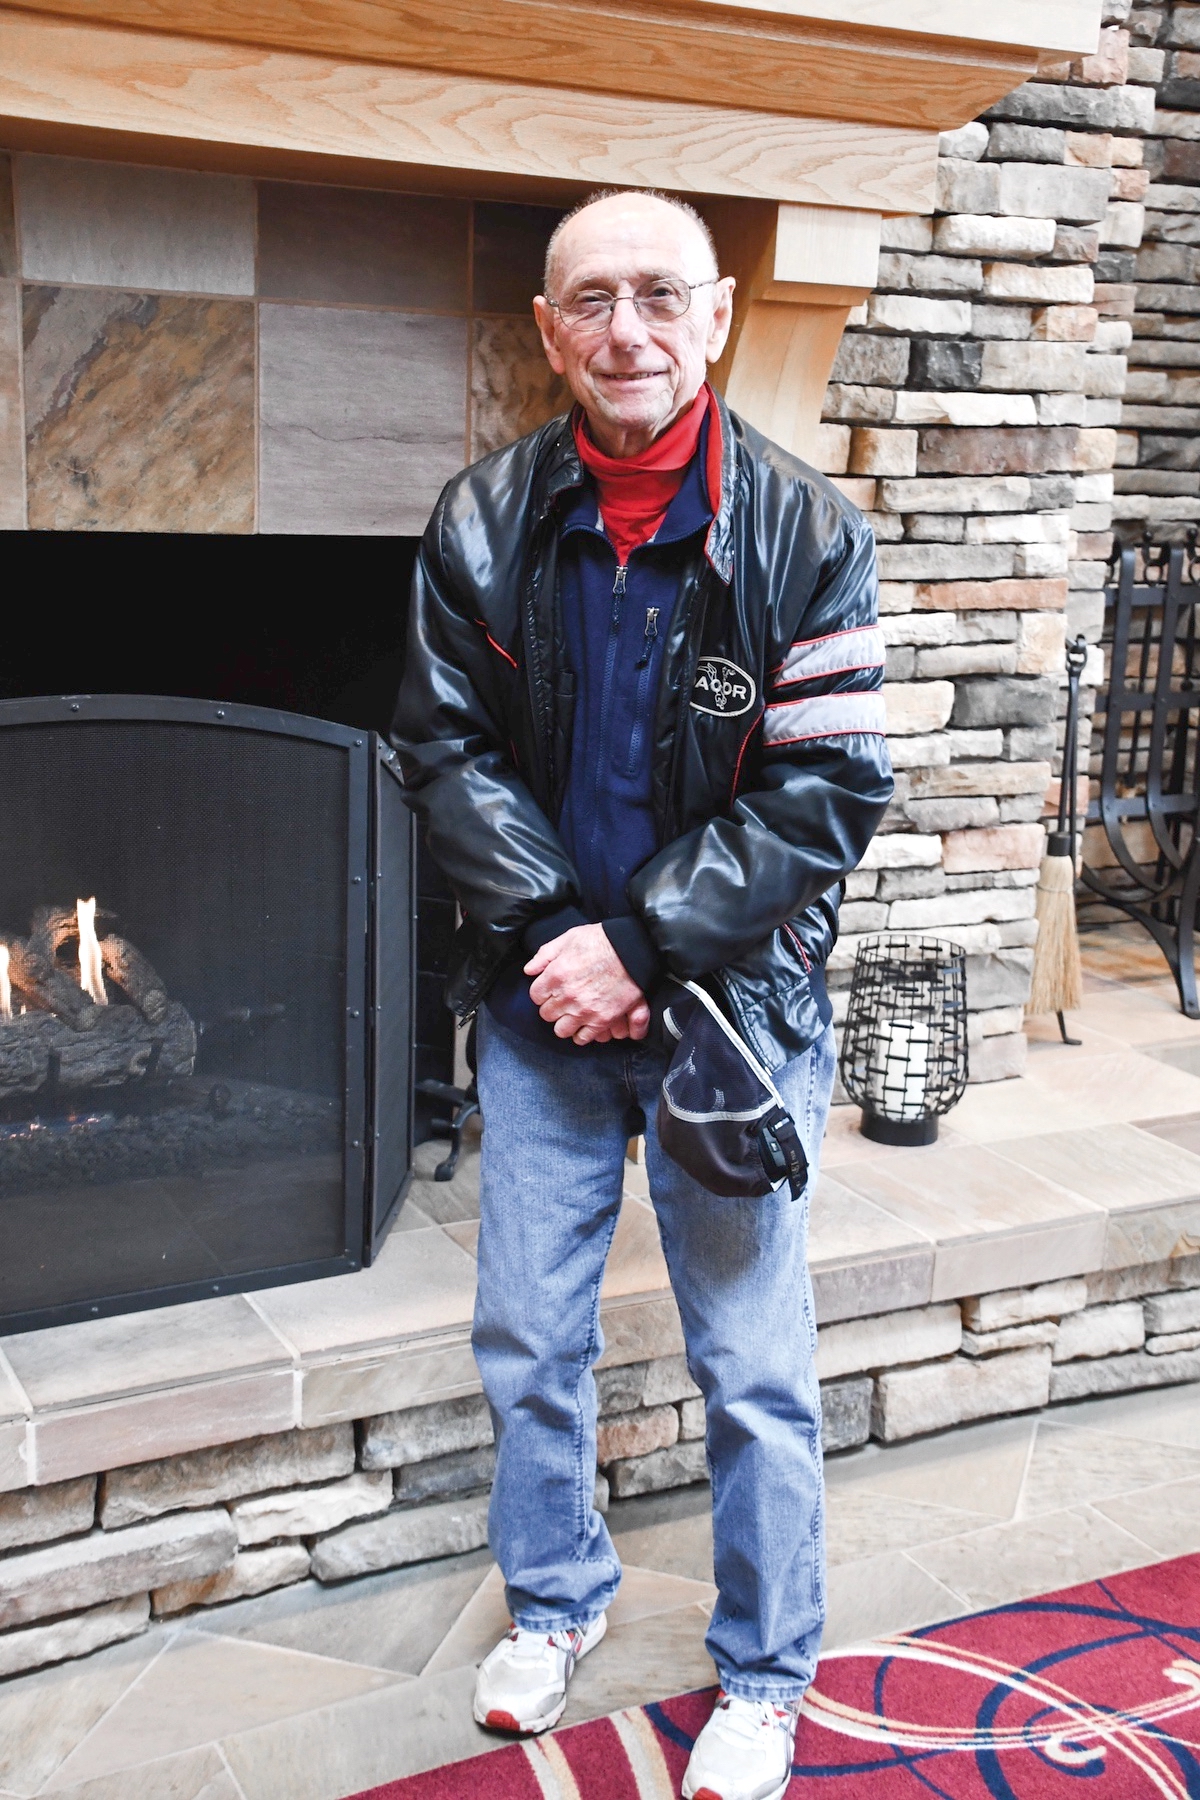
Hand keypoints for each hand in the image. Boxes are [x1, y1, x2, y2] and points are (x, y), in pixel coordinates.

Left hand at [526, 924, 650, 1045]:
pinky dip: (582, 1033)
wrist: (632, 950)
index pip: (535, 996)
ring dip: (565, 1023)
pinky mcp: (602, 1019)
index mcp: (555, 975)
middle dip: (553, 1007)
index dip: (542, 993)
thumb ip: (544, 955)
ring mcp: (584, 1010)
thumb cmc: (602, 941)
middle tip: (563, 1001)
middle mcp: (566, 996)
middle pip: (547, 1014)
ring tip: (573, 1015)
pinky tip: (585, 1024)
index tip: (551, 990)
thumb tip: (529, 970)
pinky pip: (583, 1037)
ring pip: (561, 1030)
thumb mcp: (568, 938)